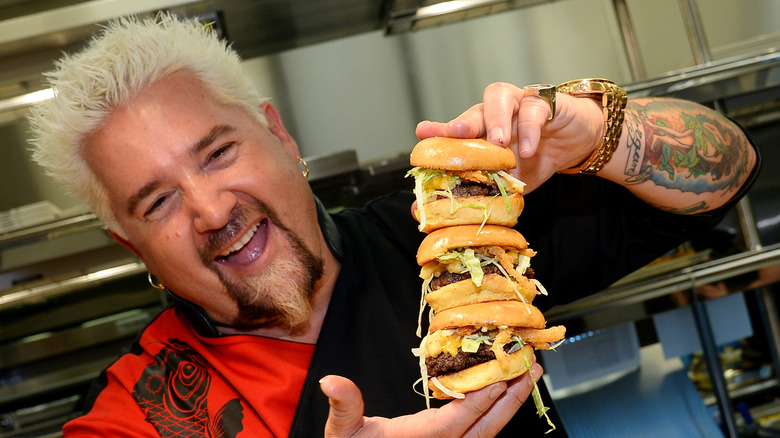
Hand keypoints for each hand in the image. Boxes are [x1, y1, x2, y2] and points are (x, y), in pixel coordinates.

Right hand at [319, 361, 543, 437]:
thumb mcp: (342, 433)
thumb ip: (344, 406)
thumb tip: (332, 382)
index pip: (457, 422)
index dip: (481, 400)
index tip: (503, 376)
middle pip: (484, 430)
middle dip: (511, 400)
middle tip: (532, 371)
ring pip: (486, 434)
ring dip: (508, 407)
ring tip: (525, 379)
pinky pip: (478, 435)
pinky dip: (494, 415)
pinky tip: (502, 398)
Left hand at [415, 82, 602, 191]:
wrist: (577, 144)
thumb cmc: (535, 159)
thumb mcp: (505, 183)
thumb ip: (474, 193)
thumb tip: (422, 212)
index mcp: (481, 131)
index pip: (456, 129)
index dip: (439, 129)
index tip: (422, 132)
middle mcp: (495, 113)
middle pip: (475, 110)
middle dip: (464, 121)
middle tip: (458, 133)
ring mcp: (518, 104)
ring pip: (500, 97)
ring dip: (497, 119)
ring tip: (499, 141)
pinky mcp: (546, 102)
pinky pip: (535, 110)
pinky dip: (531, 129)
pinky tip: (528, 149)